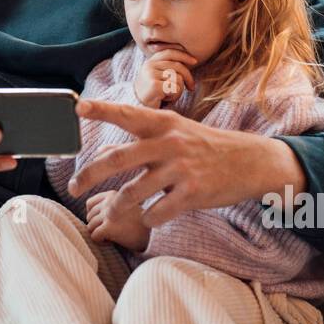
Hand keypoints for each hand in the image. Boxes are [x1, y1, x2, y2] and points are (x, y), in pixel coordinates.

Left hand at [68, 98, 306, 227]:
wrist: (250, 162)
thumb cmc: (204, 147)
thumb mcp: (175, 134)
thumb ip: (140, 143)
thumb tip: (101, 154)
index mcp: (163, 123)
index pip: (126, 113)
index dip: (101, 109)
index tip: (77, 106)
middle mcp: (169, 143)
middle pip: (118, 159)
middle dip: (90, 174)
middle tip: (73, 187)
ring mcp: (181, 169)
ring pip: (133, 192)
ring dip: (116, 206)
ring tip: (109, 213)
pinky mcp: (193, 193)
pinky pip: (157, 212)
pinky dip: (148, 218)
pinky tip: (149, 217)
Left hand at [85, 190, 149, 251]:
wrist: (154, 236)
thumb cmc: (138, 223)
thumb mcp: (125, 205)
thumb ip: (108, 204)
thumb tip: (87, 214)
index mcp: (113, 193)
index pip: (89, 204)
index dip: (96, 215)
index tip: (108, 221)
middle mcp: (110, 201)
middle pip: (89, 216)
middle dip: (96, 225)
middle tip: (112, 230)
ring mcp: (109, 213)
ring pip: (89, 226)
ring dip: (98, 234)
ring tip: (113, 235)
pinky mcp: (109, 227)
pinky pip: (94, 236)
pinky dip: (100, 241)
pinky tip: (112, 241)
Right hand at [133, 49, 196, 107]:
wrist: (137, 106)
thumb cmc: (152, 93)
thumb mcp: (158, 76)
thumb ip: (168, 67)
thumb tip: (191, 61)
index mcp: (151, 61)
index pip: (170, 53)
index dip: (184, 56)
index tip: (195, 61)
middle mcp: (150, 65)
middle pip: (178, 67)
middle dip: (188, 78)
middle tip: (191, 88)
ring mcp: (151, 74)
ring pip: (178, 78)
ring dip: (179, 90)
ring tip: (169, 95)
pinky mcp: (154, 85)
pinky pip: (175, 88)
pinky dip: (174, 96)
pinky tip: (165, 99)